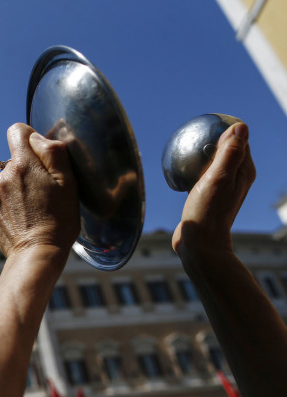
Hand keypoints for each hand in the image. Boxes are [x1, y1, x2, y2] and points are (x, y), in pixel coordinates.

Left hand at [0, 123, 79, 258]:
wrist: (37, 255)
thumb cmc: (59, 220)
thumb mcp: (68, 182)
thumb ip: (53, 152)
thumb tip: (36, 138)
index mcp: (22, 164)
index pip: (17, 131)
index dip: (31, 138)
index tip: (42, 157)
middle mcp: (2, 177)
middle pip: (15, 160)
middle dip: (29, 169)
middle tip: (45, 192)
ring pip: (7, 182)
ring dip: (19, 189)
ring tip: (35, 209)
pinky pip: (0, 200)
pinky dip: (11, 206)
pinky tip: (24, 220)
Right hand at [172, 122, 255, 259]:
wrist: (199, 244)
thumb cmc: (207, 211)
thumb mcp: (218, 178)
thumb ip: (230, 153)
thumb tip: (240, 126)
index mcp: (244, 172)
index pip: (239, 140)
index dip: (225, 128)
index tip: (206, 123)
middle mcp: (236, 179)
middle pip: (227, 150)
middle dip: (213, 138)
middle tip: (193, 133)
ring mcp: (222, 189)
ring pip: (213, 163)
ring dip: (202, 155)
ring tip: (184, 149)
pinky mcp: (208, 198)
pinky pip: (202, 176)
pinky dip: (194, 169)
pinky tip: (180, 171)